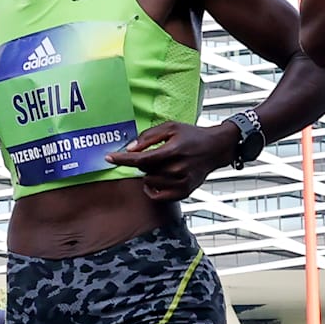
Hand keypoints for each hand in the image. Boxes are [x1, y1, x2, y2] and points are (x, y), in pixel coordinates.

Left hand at [106, 120, 239, 200]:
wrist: (216, 148)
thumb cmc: (192, 135)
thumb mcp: (170, 127)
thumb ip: (148, 137)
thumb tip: (130, 148)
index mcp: (173, 150)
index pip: (141, 159)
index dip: (122, 159)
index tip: (108, 157)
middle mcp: (178, 169)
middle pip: (144, 170)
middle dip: (143, 162)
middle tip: (155, 154)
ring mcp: (181, 183)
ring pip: (150, 182)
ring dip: (149, 174)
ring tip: (162, 165)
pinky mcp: (184, 192)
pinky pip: (158, 196)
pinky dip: (153, 188)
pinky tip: (157, 179)